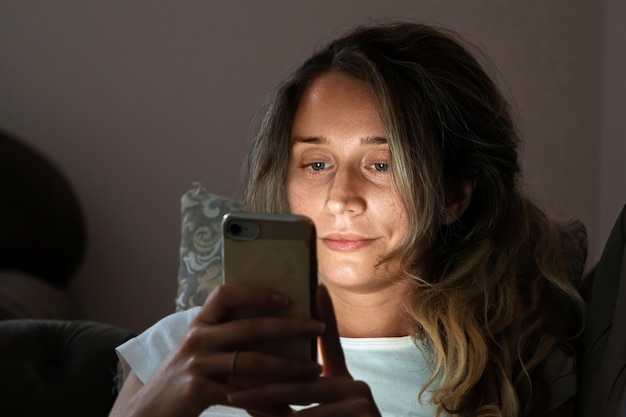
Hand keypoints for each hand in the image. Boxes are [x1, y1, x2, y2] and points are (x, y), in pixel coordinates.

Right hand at [120, 284, 324, 416]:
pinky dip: (267, 402)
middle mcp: (197, 338)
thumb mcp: (200, 347)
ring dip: (288, 366)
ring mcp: (196, 364)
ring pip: (251, 362)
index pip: (226, 293)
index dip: (256, 292)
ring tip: (315, 370)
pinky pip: (241, 394)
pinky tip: (287, 408)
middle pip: (249, 327)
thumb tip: (277, 325)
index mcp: (200, 323)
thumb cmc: (185, 374)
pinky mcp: (197, 391)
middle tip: (318, 327)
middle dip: (289, 327)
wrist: (149, 409)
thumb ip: (227, 334)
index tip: (285, 297)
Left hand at [227, 285, 381, 416]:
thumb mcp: (315, 413)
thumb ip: (299, 395)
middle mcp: (356, 387)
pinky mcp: (362, 416)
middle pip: (301, 380)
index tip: (317, 286)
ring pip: (302, 404)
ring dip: (267, 408)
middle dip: (263, 385)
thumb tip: (261, 383)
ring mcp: (361, 403)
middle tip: (232, 387)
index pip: (332, 341)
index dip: (325, 313)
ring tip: (237, 403)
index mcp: (344, 381)